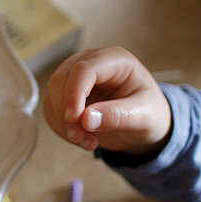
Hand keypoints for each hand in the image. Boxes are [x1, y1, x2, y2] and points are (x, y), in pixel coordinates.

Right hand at [43, 46, 170, 156]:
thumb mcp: (143, 116)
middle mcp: (92, 62)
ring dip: (62, 123)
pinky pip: (51, 108)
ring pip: (52, 94)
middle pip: (62, 80)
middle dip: (67, 113)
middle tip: (83, 139)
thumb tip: (87, 119)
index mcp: (115, 60)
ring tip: (87, 142)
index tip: (75, 120)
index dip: (74, 93)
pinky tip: (80, 137)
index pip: (84, 69)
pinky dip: (60, 127)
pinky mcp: (66, 92)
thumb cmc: (149, 113)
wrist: (143, 124)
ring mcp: (76, 76)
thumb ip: (118, 116)